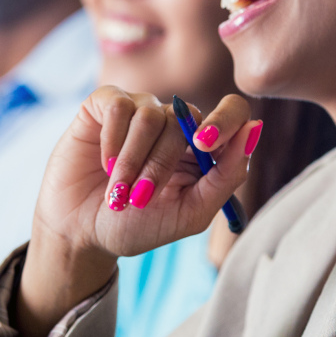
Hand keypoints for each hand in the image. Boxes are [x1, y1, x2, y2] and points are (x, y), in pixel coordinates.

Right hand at [18, 89, 255, 336]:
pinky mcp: (105, 104)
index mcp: (203, 148)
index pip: (233, 111)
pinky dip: (112, 140)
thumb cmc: (136, 226)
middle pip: (186, 120)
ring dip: (133, 161)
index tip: (204, 145)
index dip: (226, 120)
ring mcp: (140, 110)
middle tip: (139, 198)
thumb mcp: (189, 214)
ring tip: (117, 192)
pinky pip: (119, 106)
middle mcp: (174, 123)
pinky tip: (104, 163)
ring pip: (151, 116)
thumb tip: (255, 129)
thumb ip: (226, 177)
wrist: (80, 232)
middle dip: (161, 166)